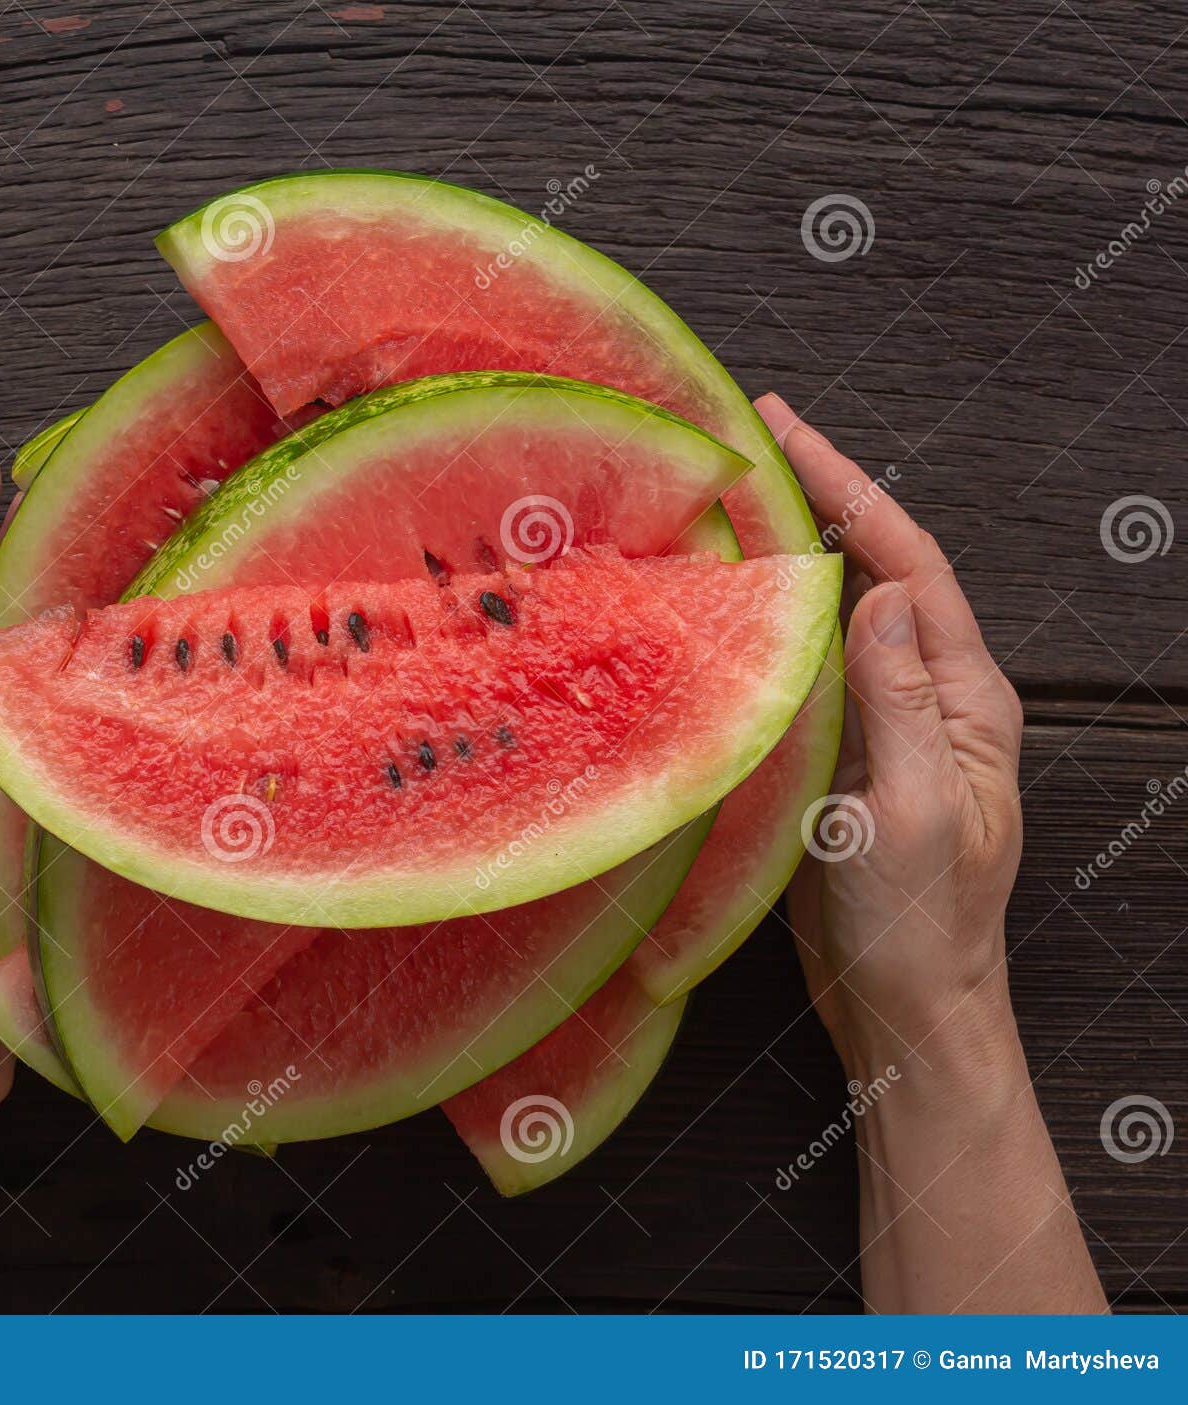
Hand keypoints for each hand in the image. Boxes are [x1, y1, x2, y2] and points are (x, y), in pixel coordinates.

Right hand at [756, 395, 1024, 1073]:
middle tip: (750, 440)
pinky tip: (725, 607)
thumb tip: (876, 593)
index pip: (909, 563)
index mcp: (968, 698)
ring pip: (838, 613)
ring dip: (790, 552)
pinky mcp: (846, 756)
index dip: (851, 487)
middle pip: (876, 569)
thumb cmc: (921, 924)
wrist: (905, 1004)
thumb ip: (902, 702)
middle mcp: (932, 696)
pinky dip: (769, 623)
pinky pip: (808, 669)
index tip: (789, 429)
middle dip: (820, 497)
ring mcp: (888, 724)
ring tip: (729, 500)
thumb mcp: (916, 810)